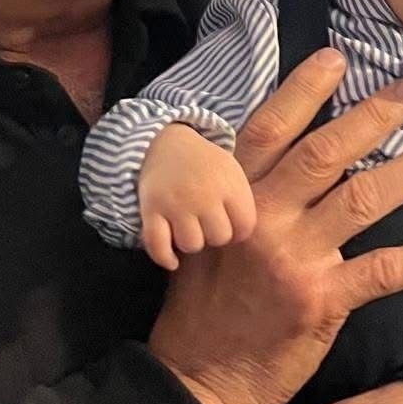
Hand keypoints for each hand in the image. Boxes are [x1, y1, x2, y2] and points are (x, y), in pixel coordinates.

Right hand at [140, 124, 257, 269]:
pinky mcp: (151, 208)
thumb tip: (250, 242)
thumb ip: (243, 203)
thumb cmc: (205, 165)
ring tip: (188, 229)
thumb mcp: (232, 172)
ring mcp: (176, 201)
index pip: (245, 227)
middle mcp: (204, 193)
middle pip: (219, 238)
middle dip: (214, 236)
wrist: (164, 143)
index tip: (229, 224)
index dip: (238, 231)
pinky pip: (158, 245)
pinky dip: (165, 257)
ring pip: (191, 244)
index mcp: (229, 183)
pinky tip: (173, 261)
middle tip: (206, 223)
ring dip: (190, 242)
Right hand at [148, 48, 402, 403]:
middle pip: (327, 152)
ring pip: (364, 199)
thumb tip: (285, 152)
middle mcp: (264, 218)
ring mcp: (295, 259)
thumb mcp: (205, 234)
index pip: (271, 129)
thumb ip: (240, 194)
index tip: (338, 58)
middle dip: (377, 115)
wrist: (199, 376)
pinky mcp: (322, 301)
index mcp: (234, 196)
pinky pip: (383, 270)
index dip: (304, 89)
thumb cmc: (203, 302)